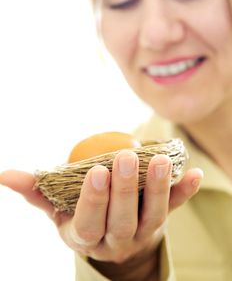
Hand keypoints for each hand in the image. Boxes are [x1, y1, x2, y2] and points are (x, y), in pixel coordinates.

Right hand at [0, 151, 202, 278]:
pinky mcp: (160, 222)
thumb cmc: (81, 218)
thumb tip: (6, 174)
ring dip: (159, 188)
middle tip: (127, 157)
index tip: (96, 171)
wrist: (111, 238)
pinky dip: (185, 192)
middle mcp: (116, 239)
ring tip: (161, 160)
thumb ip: (37, 193)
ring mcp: (142, 233)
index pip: (89, 221)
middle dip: (126, 190)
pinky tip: (194, 174)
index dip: (94, 200)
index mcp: (86, 235)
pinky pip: (176, 209)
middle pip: (123, 219)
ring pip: (153, 215)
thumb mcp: (56, 210)